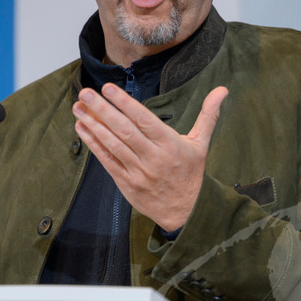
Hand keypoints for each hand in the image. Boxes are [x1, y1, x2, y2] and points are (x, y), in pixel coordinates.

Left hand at [72, 83, 228, 231]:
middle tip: (86, 93)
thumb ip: (208, 115)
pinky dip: (93, 144)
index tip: (108, 89)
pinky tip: (82, 128)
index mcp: (170, 145)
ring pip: (112, 145)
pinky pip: (106, 160)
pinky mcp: (125, 182)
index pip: (144, 120)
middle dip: (102, 110)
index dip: (125, 104)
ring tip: (78, 107)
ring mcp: (137, 171)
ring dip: (93, 125)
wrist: (186, 212)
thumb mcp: (201, 144)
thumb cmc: (191, 174)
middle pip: (124, 130)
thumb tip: (222, 90)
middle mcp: (152, 157)